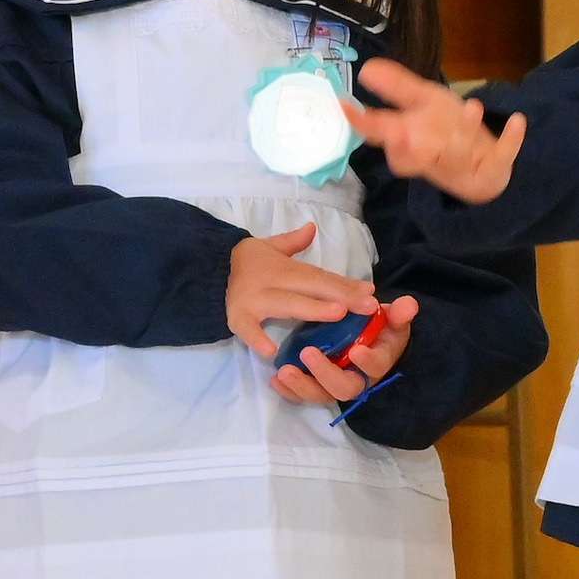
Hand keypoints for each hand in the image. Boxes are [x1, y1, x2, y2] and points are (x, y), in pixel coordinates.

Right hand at [226, 222, 375, 356]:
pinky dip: (257, 339)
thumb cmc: (247, 263)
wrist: (207, 269)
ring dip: (313, 309)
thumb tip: (312, 227)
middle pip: (311, 288)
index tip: (370, 292)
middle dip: (341, 295)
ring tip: (338, 314)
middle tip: (367, 304)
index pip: (320, 276)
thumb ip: (293, 242)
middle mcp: (273, 282)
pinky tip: (271, 351)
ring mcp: (255, 300)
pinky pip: (248, 330)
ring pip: (288, 304)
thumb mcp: (269, 247)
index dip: (345, 284)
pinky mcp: (237, 317)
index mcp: (285, 267)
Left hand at [273, 294, 416, 406]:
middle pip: (344, 389)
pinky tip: (275, 379)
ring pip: (320, 395)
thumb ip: (400, 313)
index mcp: (378, 361)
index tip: (356, 351)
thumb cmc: (380, 327)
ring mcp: (334, 384)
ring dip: (301, 386)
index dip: (368, 362)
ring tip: (283, 371)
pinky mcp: (316, 384)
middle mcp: (356, 378)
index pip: (376, 367)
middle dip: (325, 374)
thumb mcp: (393, 318)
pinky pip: (302, 395)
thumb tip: (409, 305)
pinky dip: (289, 391)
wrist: (367, 336)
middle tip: (308, 353)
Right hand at [344, 59, 522, 203]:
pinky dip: (511, 139)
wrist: (485, 171)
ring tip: (472, 106)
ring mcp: (467, 161)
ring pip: (460, 152)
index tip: (349, 111)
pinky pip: (504, 153)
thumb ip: (396, 87)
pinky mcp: (496, 165)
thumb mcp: (423, 103)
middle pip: (421, 150)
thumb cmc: (446, 133)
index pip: (388, 136)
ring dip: (466, 130)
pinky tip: (518, 121)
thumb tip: (368, 67)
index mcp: (415, 140)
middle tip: (405, 132)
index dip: (369, 126)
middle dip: (413, 143)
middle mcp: (437, 153)